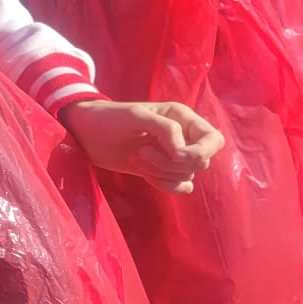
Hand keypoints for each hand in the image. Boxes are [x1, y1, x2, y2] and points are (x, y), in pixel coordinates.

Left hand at [62, 99, 225, 194]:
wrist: (88, 134)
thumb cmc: (110, 118)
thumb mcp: (135, 116)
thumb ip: (164, 129)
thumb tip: (184, 152)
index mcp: (182, 117)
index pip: (214, 140)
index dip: (201, 151)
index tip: (176, 155)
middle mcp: (184, 136)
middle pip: (201, 161)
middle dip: (171, 163)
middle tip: (143, 152)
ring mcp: (174, 155)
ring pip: (189, 175)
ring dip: (161, 171)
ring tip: (136, 157)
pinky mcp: (163, 171)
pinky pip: (181, 187)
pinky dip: (164, 184)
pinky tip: (144, 174)